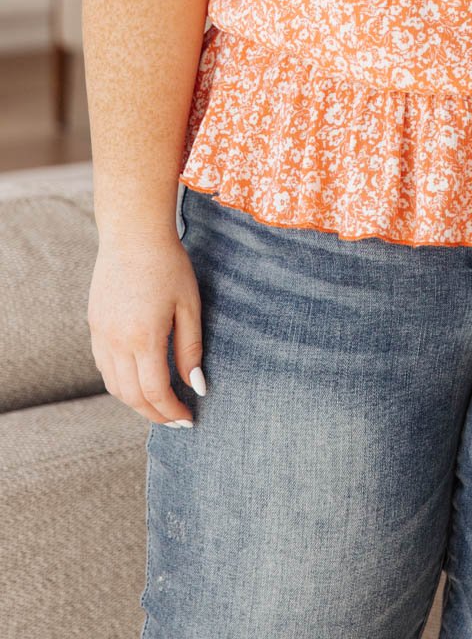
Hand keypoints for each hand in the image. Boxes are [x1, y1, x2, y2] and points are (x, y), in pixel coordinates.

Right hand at [87, 231, 204, 425]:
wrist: (132, 233)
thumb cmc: (169, 265)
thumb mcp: (189, 305)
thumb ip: (190, 349)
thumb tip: (196, 387)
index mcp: (143, 337)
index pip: (155, 392)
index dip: (172, 412)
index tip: (189, 419)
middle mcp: (116, 341)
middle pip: (132, 396)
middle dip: (155, 414)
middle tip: (176, 420)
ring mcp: (101, 334)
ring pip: (113, 386)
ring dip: (135, 402)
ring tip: (159, 405)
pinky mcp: (94, 326)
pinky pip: (104, 367)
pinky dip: (120, 383)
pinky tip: (139, 380)